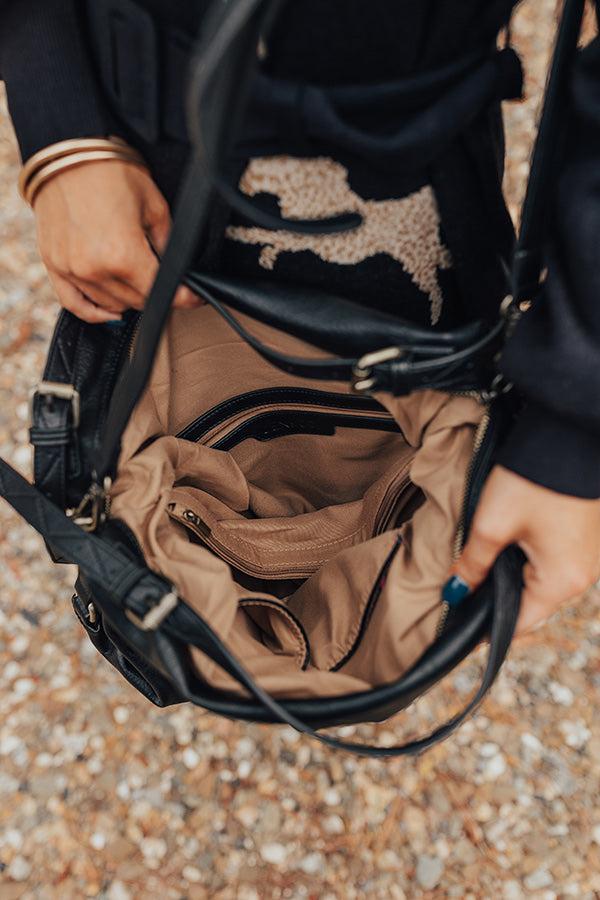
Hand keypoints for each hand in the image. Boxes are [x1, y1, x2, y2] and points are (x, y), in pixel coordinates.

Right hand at [33, 160, 200, 322]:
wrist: (68, 151)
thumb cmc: (112, 172)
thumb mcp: (155, 207)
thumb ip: (167, 246)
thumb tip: (177, 271)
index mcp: (123, 255)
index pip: (159, 292)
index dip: (183, 297)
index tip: (193, 297)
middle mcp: (95, 269)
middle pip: (136, 301)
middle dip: (156, 293)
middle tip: (166, 281)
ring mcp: (71, 269)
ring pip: (110, 305)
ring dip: (129, 298)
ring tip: (138, 281)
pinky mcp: (53, 265)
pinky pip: (75, 304)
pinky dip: (94, 312)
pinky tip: (111, 313)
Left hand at [444, 466, 599, 635]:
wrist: (570, 433)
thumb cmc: (533, 480)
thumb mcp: (492, 524)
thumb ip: (473, 564)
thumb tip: (456, 591)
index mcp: (562, 582)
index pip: (519, 623)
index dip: (487, 629)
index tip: (461, 632)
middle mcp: (583, 576)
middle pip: (533, 604)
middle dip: (498, 601)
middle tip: (465, 597)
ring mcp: (588, 556)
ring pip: (543, 581)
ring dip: (514, 578)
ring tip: (482, 571)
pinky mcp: (585, 537)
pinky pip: (555, 561)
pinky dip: (531, 560)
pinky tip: (509, 547)